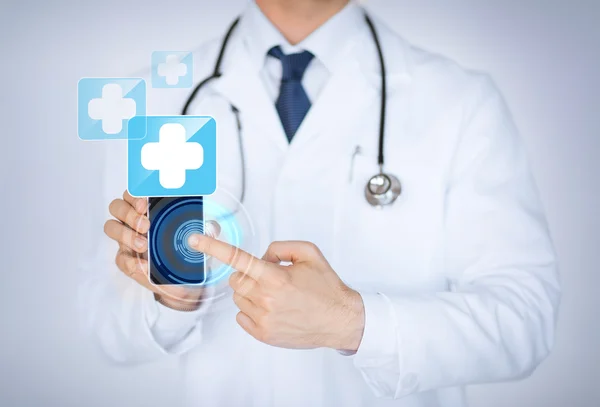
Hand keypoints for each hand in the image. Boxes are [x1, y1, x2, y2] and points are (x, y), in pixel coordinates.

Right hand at [103, 191, 203, 309]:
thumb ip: (202, 228)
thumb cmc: (183, 249)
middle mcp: (131, 221)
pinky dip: (132, 262)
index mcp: (145, 209)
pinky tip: (143, 266)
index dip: (135, 196)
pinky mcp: (125, 260)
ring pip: (111, 227)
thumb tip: (213, 226)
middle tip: (146, 226)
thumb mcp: (194, 235)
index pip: (132, 194)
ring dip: (126, 234)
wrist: (180, 279)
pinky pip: (121, 259)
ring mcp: (125, 239)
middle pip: (116, 207)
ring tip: (143, 245)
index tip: (146, 203)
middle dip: (129, 214)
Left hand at [188, 234, 364, 350]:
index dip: (213, 247)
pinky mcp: (263, 334)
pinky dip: (252, 309)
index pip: (238, 258)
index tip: (195, 239)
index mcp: (276, 276)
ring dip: (251, 292)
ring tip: (276, 295)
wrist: (340, 319)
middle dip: (248, 275)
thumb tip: (261, 256)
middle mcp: (266, 298)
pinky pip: (241, 316)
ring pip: (238, 297)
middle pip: (235, 279)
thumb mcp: (309, 254)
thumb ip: (280, 247)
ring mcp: (263, 319)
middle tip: (270, 278)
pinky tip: (273, 309)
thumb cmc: (326, 287)